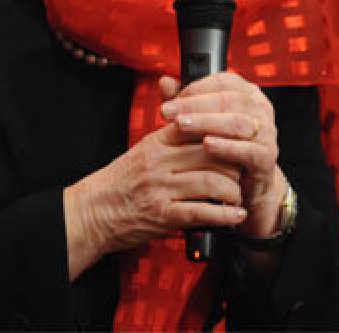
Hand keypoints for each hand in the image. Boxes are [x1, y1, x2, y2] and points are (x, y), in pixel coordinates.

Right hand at [63, 111, 247, 279]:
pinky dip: (224, 215)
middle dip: (234, 162)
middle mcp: (159, 162)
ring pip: (210, 181)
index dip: (224, 131)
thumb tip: (200, 121)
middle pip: (210, 153)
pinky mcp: (163, 215)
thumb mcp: (144, 149)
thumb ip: (172, 134)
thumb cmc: (122, 180)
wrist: (94, 211)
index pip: (198, 126)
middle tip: (244, 169)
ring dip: (233, 189)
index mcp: (156, 142)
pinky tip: (236, 215)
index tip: (241, 139)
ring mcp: (161, 189)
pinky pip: (201, 212)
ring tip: (238, 195)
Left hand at [159, 73, 288, 239]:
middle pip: (228, 99)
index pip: (222, 82)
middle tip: (167, 113)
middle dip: (194, 105)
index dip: (194, 89)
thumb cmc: (220, 146)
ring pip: (238, 122)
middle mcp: (260, 107)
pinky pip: (249, 149)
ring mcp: (267, 132)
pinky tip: (206, 145)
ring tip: (181, 126)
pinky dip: (227, 147)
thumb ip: (184, 102)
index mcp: (246, 92)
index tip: (169, 101)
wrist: (242, 183)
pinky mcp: (267, 156)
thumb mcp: (200, 122)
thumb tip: (164, 82)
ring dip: (207, 122)